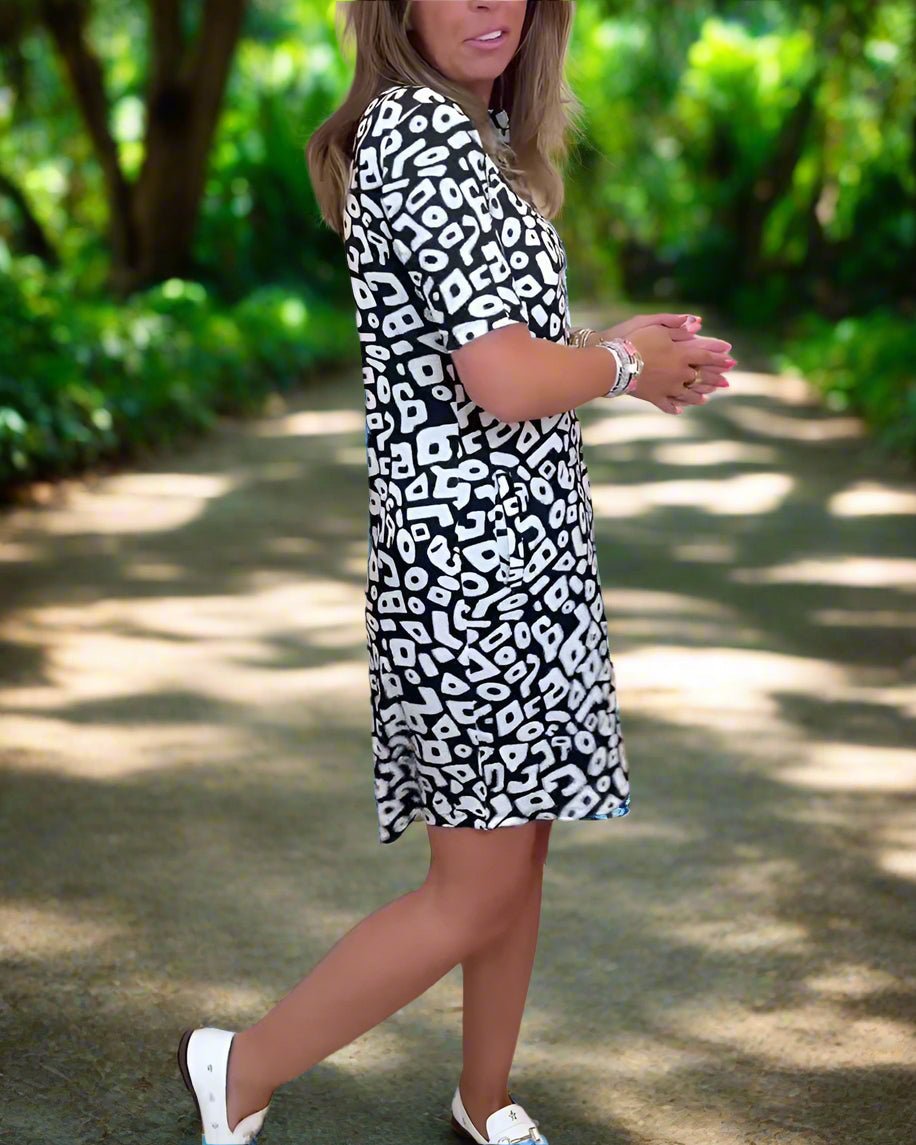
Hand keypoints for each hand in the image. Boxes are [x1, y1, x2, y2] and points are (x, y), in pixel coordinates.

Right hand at [597, 313, 734, 413]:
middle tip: (726, 383)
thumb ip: (678, 327)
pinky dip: (673, 407)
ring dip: (697, 396)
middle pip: (699, 377)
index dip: (718, 357)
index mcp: (681, 355)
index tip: (731, 360)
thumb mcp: (657, 327)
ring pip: (687, 394)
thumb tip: (697, 324)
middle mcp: (678, 373)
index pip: (705, 355)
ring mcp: (667, 388)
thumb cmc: (636, 341)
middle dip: (714, 379)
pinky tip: (679, 410)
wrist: (617, 363)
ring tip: (705, 399)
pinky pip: (666, 404)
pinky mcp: (654, 397)